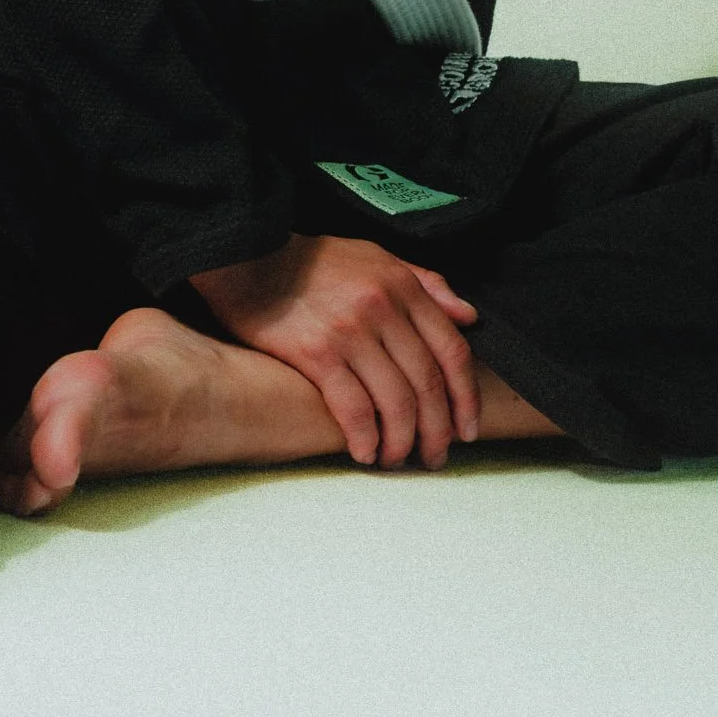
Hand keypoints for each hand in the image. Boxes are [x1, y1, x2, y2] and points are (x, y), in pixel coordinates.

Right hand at [189, 233, 479, 469]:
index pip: (452, 351)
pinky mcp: (317, 352)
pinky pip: (353, 407)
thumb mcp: (376, 256)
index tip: (466, 428)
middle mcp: (383, 308)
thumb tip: (468, 316)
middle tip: (435, 457)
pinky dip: (365, 438)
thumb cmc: (312, 261)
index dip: (466, 397)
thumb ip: (426, 283)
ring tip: (397, 460)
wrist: (249, 256)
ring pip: (396, 402)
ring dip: (402, 442)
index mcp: (402, 286)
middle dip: (437, 431)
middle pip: (428, 384)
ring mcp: (351, 331)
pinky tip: (365, 452)